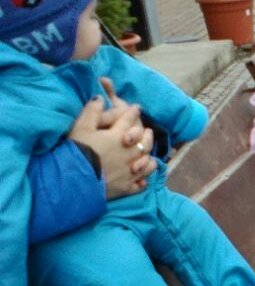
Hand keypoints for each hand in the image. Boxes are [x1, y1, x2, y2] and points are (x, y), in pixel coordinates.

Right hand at [68, 81, 155, 198]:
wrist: (74, 180)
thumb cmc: (77, 151)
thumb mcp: (81, 127)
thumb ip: (92, 111)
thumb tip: (100, 97)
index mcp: (118, 136)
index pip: (129, 120)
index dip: (133, 112)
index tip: (137, 108)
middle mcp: (128, 153)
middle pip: (144, 141)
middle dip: (147, 134)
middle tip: (148, 130)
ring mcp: (129, 172)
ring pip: (146, 162)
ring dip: (148, 157)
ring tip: (149, 154)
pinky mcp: (126, 188)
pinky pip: (140, 184)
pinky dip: (142, 180)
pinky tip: (142, 179)